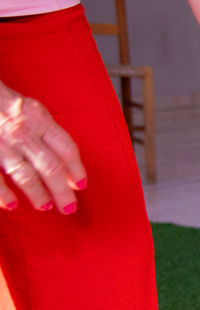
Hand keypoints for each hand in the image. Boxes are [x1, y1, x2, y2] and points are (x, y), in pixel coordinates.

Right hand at [0, 80, 86, 212]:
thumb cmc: (3, 102)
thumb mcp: (30, 108)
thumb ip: (47, 130)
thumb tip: (66, 162)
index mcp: (38, 118)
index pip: (66, 148)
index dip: (76, 169)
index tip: (82, 185)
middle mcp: (22, 131)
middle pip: (50, 166)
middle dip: (62, 191)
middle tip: (69, 207)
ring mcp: (1, 142)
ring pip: (25, 175)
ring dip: (38, 194)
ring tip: (46, 206)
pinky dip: (3, 194)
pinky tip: (12, 205)